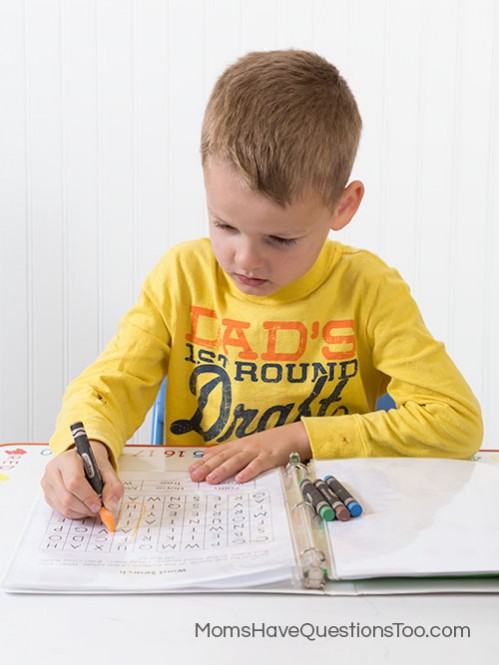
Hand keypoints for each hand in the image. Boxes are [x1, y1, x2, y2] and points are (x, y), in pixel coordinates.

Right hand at [41, 440, 123, 518]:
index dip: (88, 496)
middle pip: (67, 497)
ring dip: (81, 512)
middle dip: (85, 507)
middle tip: (97, 508)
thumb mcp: (108, 470)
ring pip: (63, 507)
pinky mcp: (47, 495)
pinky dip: (75, 513)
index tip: (99, 504)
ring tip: (91, 507)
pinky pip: (60, 511)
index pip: (74, 481)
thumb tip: (110, 504)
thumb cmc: (93, 465)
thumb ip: (114, 486)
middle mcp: (53, 470)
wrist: (82, 461)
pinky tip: (83, 506)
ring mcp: (47, 483)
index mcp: (67, 459)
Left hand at [189, 421, 311, 483]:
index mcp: (239, 445)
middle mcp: (245, 447)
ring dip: (223, 470)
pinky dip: (249, 472)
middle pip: (224, 457)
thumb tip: (209, 454)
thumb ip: (230, 451)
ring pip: (237, 461)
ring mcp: (257, 452)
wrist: (293, 435)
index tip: (190, 470)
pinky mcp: (270, 457)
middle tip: (195, 476)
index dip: (204, 461)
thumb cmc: (270, 443)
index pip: (218, 453)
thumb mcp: (248, 445)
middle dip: (208, 467)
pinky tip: (240, 479)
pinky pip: (258, 465)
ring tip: (211, 479)